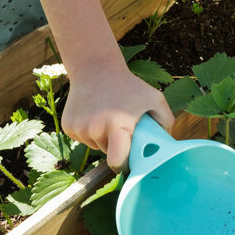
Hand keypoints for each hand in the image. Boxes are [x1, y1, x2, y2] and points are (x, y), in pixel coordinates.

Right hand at [60, 56, 174, 172]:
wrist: (95, 68)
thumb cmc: (128, 85)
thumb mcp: (154, 97)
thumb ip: (166, 120)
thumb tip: (166, 144)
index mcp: (117, 124)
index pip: (117, 160)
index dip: (124, 165)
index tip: (129, 163)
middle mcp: (95, 128)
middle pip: (108, 152)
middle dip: (117, 145)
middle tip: (121, 127)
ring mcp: (79, 128)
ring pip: (95, 145)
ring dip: (102, 137)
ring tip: (107, 116)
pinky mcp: (67, 127)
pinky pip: (83, 139)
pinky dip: (89, 132)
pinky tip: (93, 114)